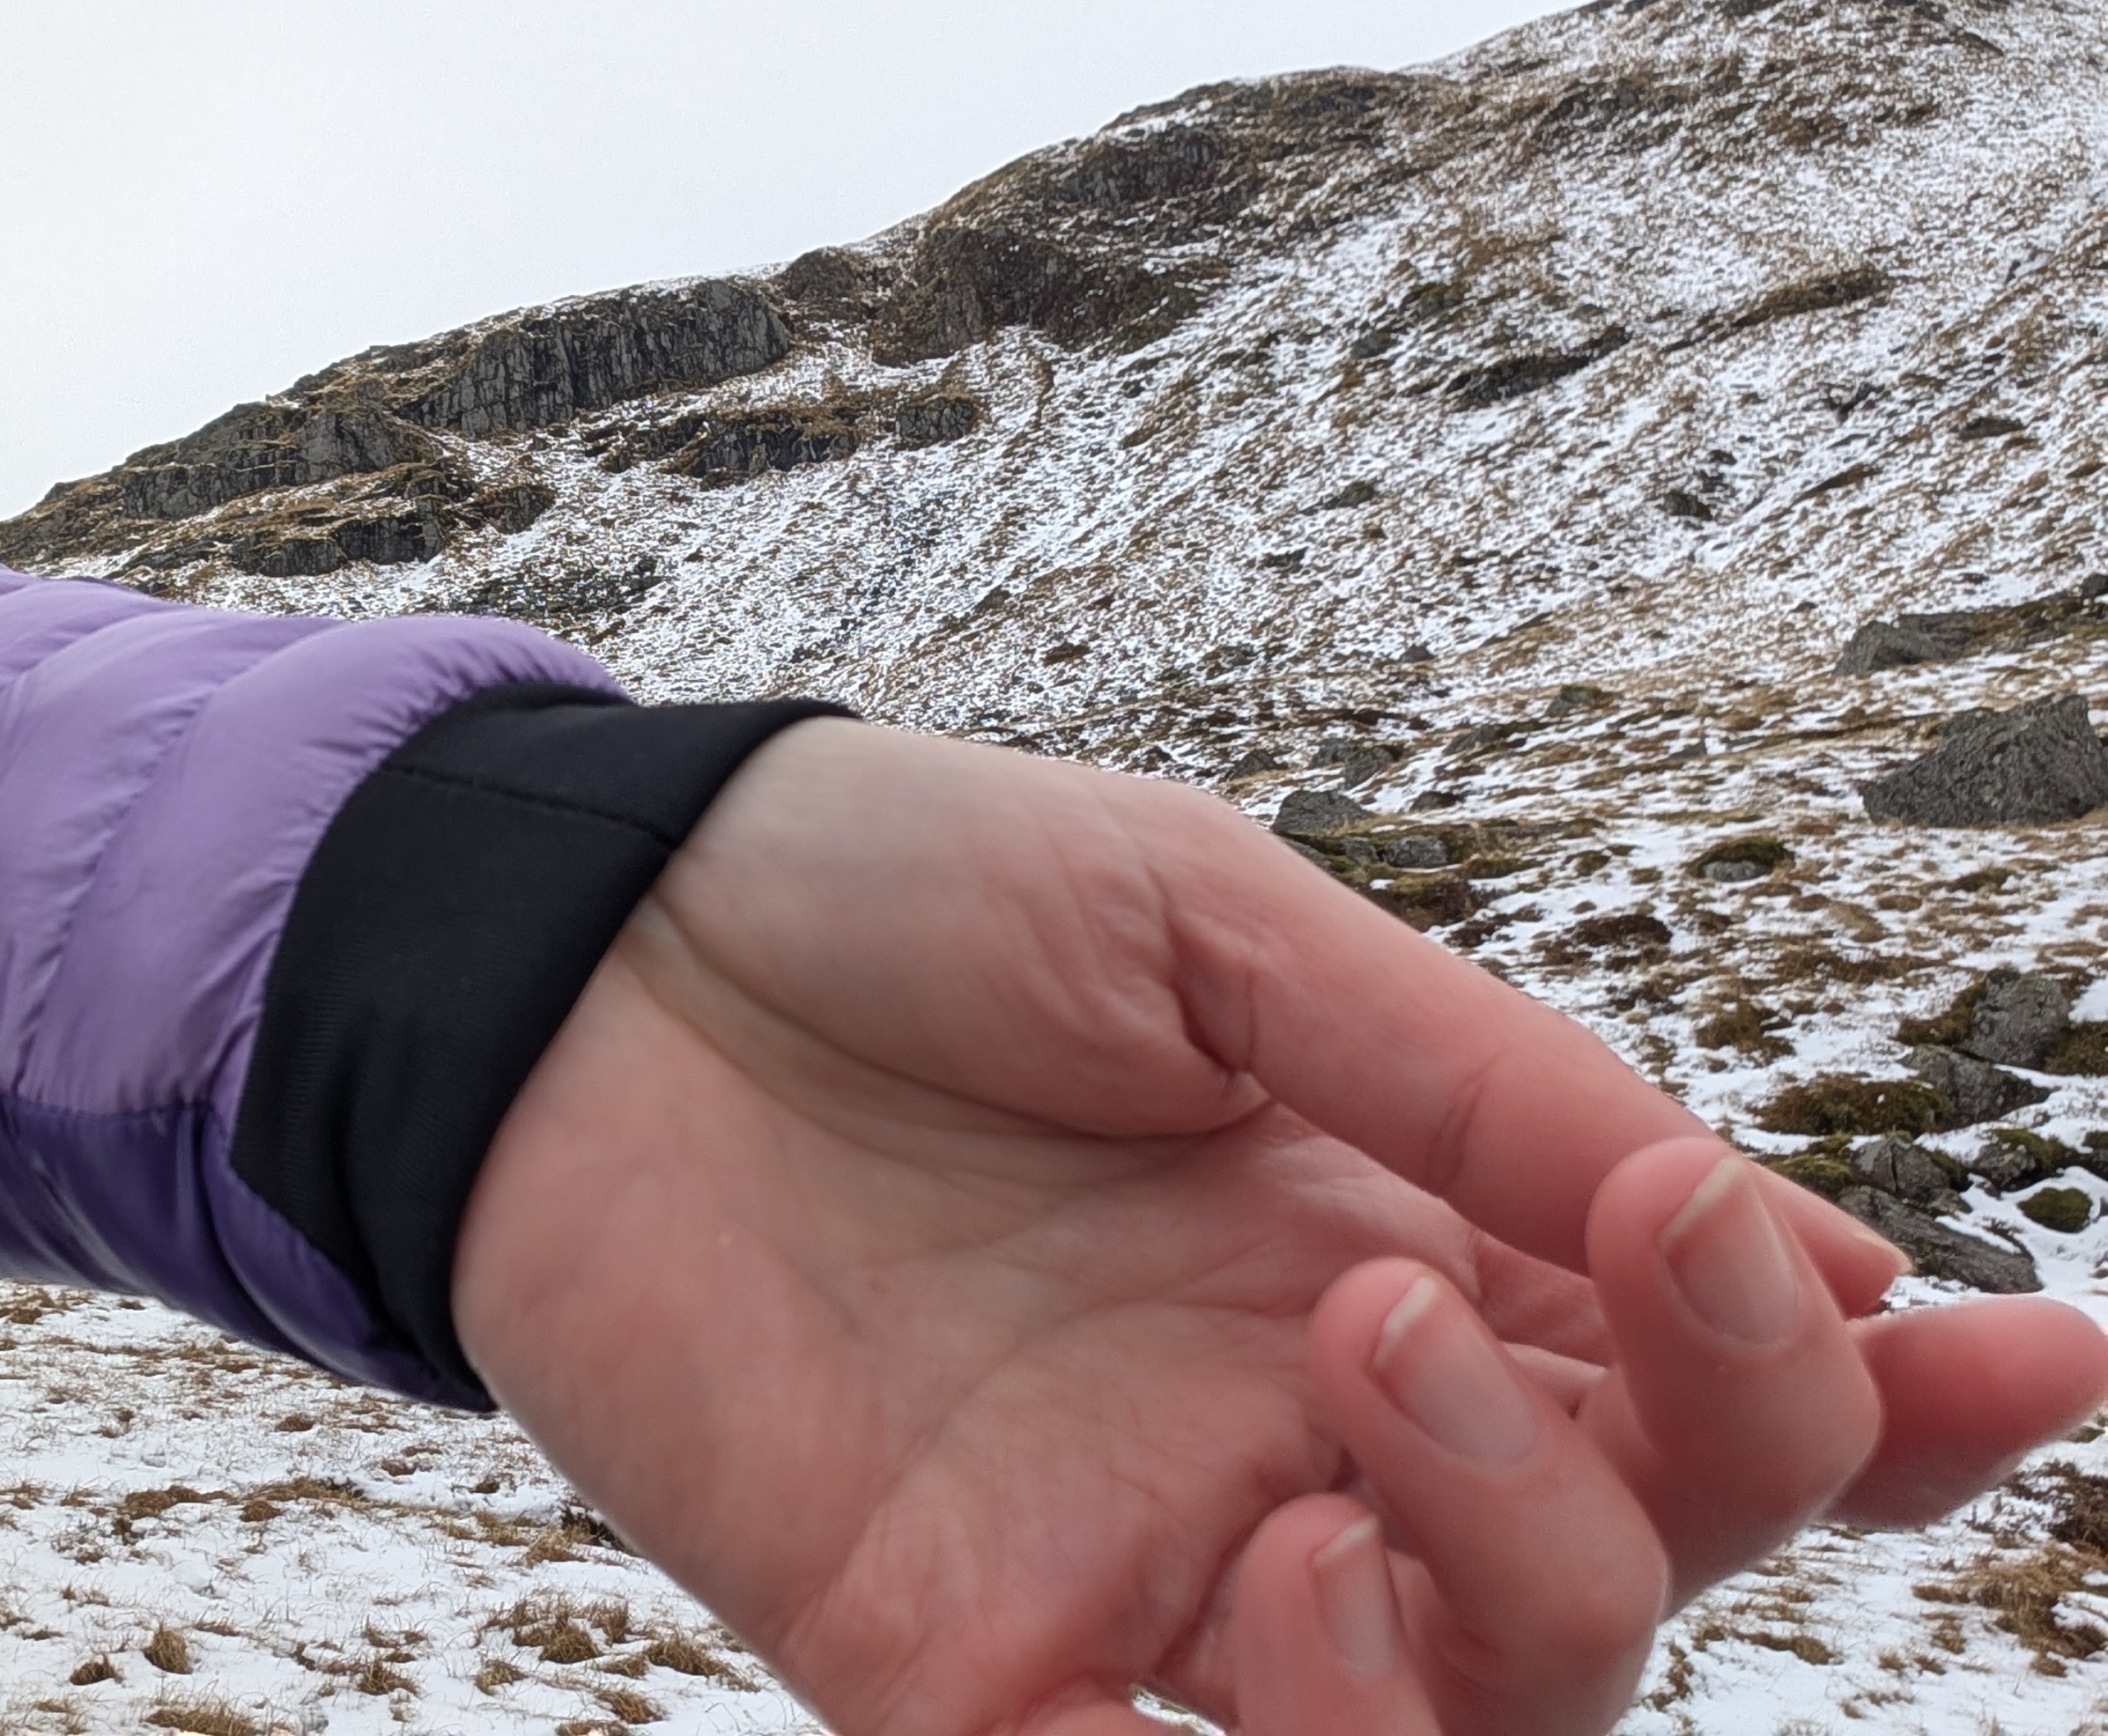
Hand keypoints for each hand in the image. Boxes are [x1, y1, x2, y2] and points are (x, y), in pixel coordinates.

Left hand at [450, 720, 2107, 1734]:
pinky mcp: (950, 1663)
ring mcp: (1137, 1567)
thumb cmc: (891, 900)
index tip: (2009, 1357)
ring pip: (1444, 1731)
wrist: (588, 948)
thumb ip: (1456, 1075)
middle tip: (1479, 1298)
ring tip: (1338, 1430)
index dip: (1878, 1414)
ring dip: (1492, 1620)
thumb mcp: (1201, 923)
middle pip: (1618, 1590)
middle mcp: (1300, 1439)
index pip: (1703, 1405)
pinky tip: (1279, 1634)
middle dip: (1665, 1475)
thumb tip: (1764, 1223)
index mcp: (1394, 1251)